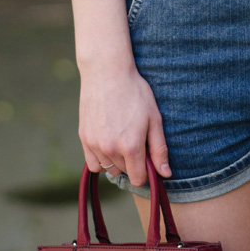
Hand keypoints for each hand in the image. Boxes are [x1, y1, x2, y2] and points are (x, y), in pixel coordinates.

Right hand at [79, 65, 170, 184]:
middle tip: (136, 138)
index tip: (148, 159)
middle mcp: (111, 149)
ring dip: (117, 160)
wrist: (107, 72)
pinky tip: (108, 143)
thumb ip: (159, 148)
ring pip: (109, 168)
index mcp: (131, 146)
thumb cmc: (135, 92)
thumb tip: (165, 174)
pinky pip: (93, 164)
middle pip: (125, 172)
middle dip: (133, 162)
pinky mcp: (84, 139)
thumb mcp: (154, 117)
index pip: (139, 178)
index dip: (146, 172)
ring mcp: (95, 145)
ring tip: (122, 137)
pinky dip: (102, 159)